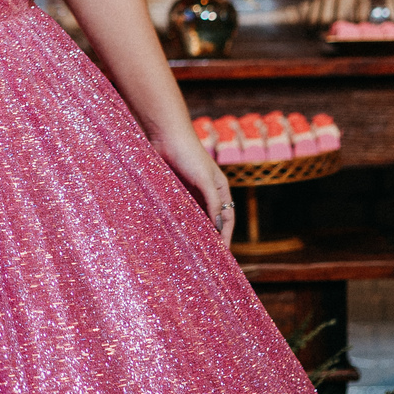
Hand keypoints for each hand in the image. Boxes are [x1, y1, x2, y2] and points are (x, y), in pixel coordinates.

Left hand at [152, 130, 234, 248]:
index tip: (224, 254)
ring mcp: (190, 192)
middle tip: (209, 258)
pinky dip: (179, 223)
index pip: (227, 218)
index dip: (227, 236)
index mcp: (220, 188)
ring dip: (194, 232)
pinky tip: (175, 234)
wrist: (166, 135)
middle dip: (212, 238)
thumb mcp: (205, 179)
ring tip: (193, 252)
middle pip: (212, 220)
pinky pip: (178, 211)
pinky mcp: (173, 190)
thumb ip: (213, 203)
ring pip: (195, 217)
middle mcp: (207, 192)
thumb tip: (219, 227)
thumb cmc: (189, 154)